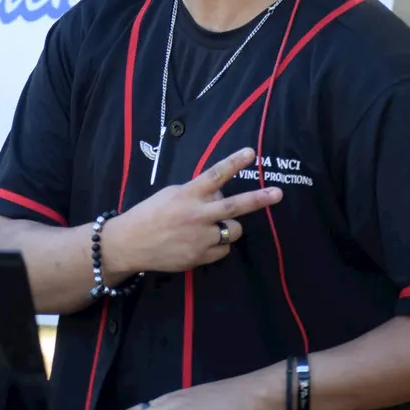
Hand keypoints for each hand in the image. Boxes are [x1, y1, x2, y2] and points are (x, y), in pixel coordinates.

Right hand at [104, 148, 279, 275]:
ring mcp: (200, 238)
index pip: (215, 175)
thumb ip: (196, 193)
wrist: (130, 243)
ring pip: (233, 231)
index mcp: (188, 195)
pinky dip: (218, 245)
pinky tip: (202, 242)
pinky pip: (223, 249)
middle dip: (259, 199)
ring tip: (215, 226)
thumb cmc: (150, 214)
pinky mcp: (200, 257)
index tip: (251, 153)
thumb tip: (220, 194)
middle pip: (234, 207)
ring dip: (230, 227)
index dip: (234, 163)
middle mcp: (197, 215)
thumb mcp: (171, 194)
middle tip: (279, 194)